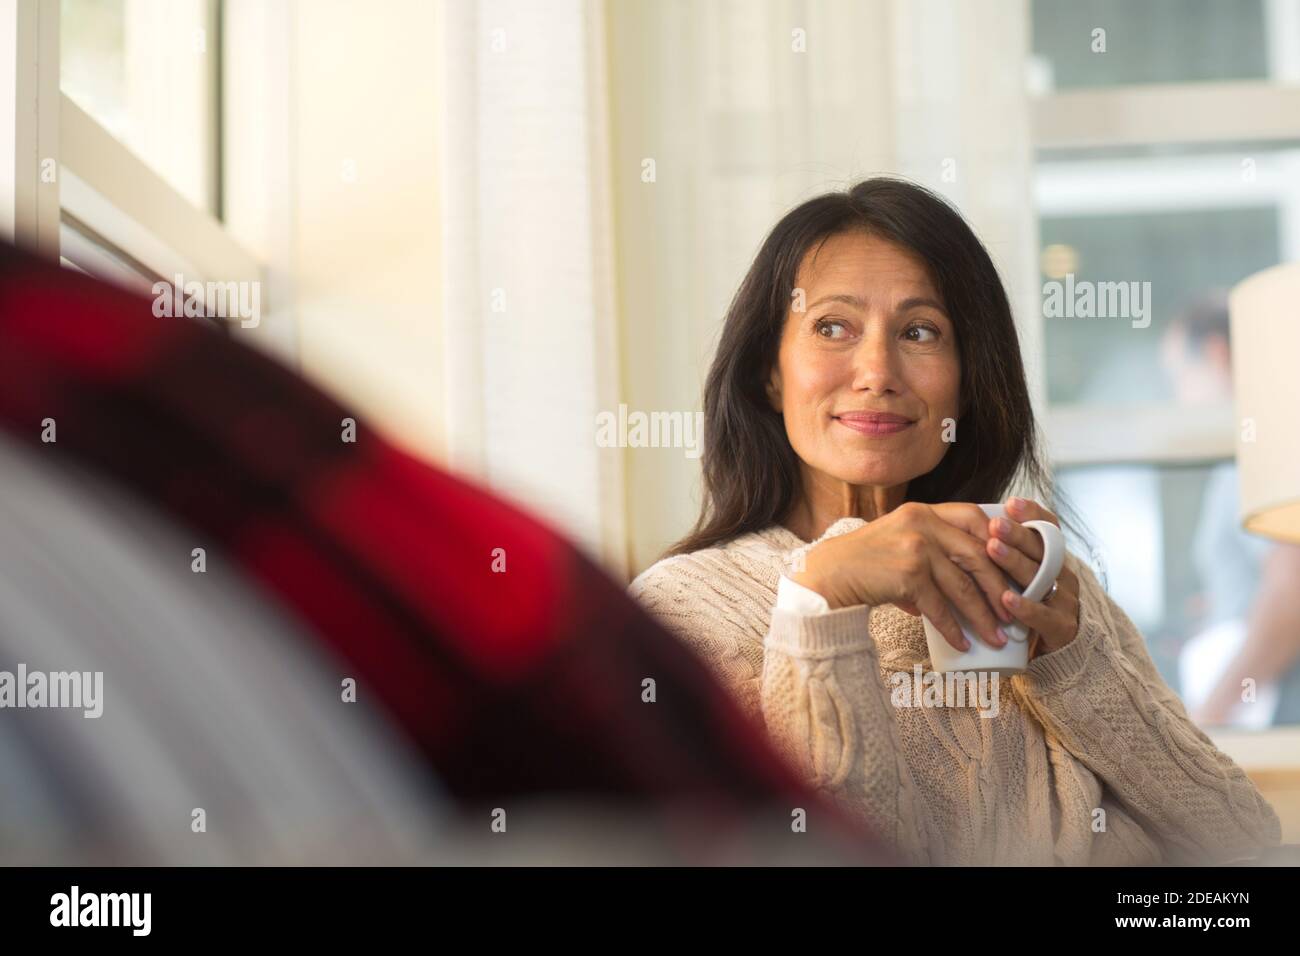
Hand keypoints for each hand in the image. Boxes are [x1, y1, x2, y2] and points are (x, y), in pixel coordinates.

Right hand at [791, 501, 1015, 652]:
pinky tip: (963, 644)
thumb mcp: (896, 542)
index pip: (974, 517)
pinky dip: (953, 629)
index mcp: (922, 511)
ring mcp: (915, 547)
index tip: (1011, 567)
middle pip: (977, 554)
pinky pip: (940, 607)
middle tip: (1012, 610)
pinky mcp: (908, 575)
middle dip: (998, 586)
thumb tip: (959, 590)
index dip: (998, 541)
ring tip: (997, 635)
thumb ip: (929, 553)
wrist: (826, 576)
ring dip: (983, 615)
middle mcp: (922, 523)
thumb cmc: (861, 563)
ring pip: (963, 586)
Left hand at [983, 497, 1079, 656]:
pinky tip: (1007, 597)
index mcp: (1053, 560)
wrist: (1067, 653)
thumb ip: (1010, 558)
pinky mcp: (1062, 627)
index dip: (1033, 515)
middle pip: (1042, 549)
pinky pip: (1043, 615)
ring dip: (1016, 562)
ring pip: (1041, 577)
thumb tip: (976, 528)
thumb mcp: (1025, 580)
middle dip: (1018, 534)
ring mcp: (1065, 600)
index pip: (1049, 530)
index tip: (1012, 503)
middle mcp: (1062, 575)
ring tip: (993, 549)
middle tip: (996, 523)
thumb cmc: (1035, 610)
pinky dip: (1025, 605)